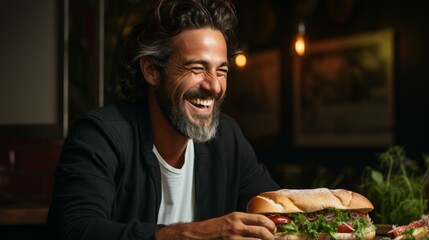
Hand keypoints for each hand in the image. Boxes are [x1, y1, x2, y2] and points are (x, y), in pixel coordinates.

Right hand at [156, 212, 275, 238]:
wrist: (198, 235)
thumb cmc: (215, 228)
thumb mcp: (230, 219)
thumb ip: (245, 221)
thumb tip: (263, 224)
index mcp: (237, 217)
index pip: (262, 219)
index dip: (272, 226)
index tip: (274, 230)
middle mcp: (237, 227)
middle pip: (263, 233)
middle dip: (271, 237)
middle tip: (272, 239)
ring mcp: (234, 239)